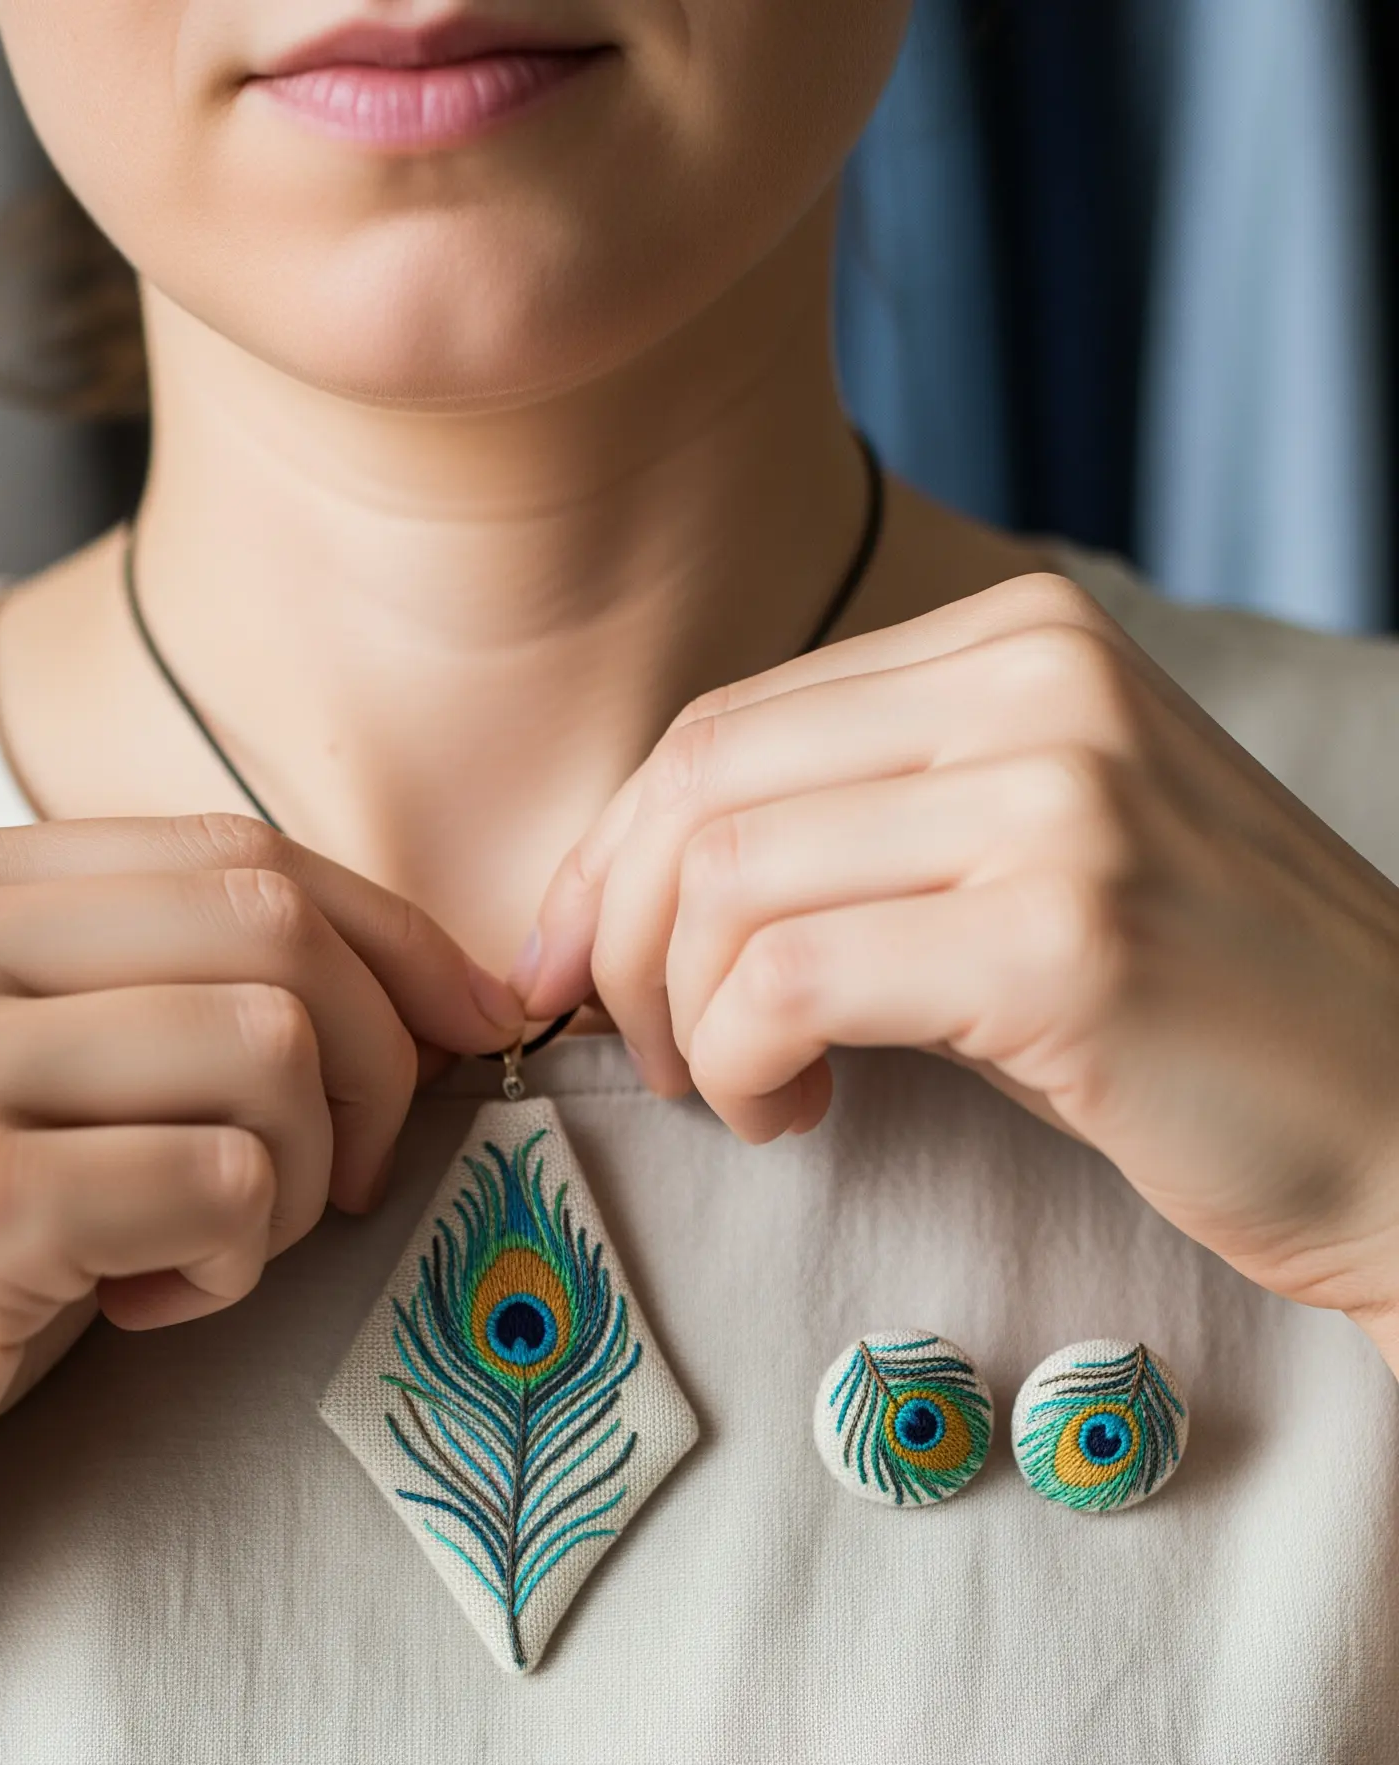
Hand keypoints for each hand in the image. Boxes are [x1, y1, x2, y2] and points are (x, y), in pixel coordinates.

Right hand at [0, 813, 522, 1667]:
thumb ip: (137, 996)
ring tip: (194, 1255)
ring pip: (272, 1050)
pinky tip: (141, 1305)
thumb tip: (411, 978)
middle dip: (374, 1061)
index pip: (233, 847)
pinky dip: (233, 1267)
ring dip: (292, 1179)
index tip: (471, 1028)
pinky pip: (229, 1189)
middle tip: (333, 1183)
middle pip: (274, 923)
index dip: (392, 941)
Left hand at [518, 572, 1398, 1359]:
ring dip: (680, 1016)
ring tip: (739, 1092)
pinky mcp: (1062, 939)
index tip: (575, 966)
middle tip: (635, 1047)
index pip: (729, 723)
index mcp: (1027, 640)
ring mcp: (1061, 801)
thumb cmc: (1199, 1019)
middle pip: (700, 782)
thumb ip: (872, 826)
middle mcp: (1045, 684)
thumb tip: (637, 877)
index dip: (610, 858)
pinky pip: (783, 982)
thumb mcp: (1033, 863)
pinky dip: (738, 1064)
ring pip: (722, 880)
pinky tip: (791, 1113)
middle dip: (614, 934)